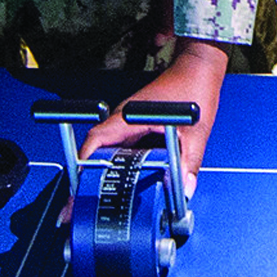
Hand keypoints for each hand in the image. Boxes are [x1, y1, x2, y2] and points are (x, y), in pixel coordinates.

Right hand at [76, 40, 227, 196]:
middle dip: (86, 180)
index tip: (78, 186)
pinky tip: (118, 190)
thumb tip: (184, 189)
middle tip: (77, 207)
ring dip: (99, 177)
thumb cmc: (194, 89)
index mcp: (127, 118)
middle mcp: (122, 122)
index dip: (84, 165)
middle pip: (95, 153)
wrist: (198, 69)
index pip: (95, 141)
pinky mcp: (135, 131)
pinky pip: (121, 153)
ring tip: (90, 205)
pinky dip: (117, 170)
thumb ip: (189, 161)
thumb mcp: (195, 131)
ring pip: (107, 155)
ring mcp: (127, 127)